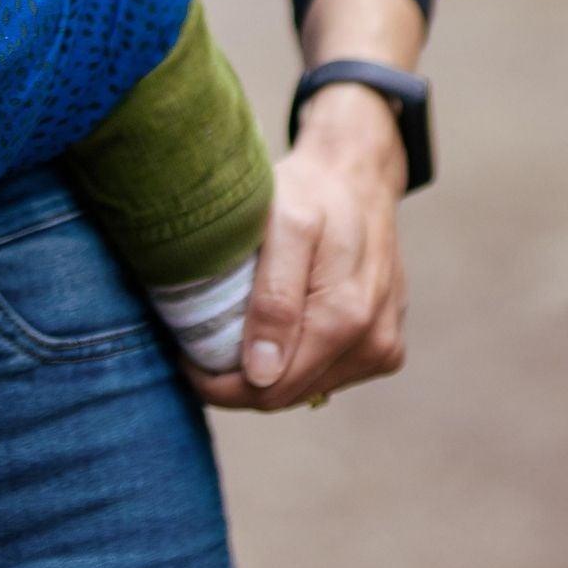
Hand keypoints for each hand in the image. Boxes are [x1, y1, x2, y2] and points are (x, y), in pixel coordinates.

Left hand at [186, 81, 409, 412]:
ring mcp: (382, 348)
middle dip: (238, 378)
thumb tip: (262, 375)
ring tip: (234, 326)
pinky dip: (294, 358)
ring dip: (266, 369)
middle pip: (285, 394)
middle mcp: (373, 343)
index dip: (218, 383)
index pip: (268, 389)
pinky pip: (327, 373)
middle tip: (199, 340)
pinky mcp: (384, 346)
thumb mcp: (285, 224)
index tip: (183, 355)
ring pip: (304, 388)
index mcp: (347, 318)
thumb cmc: (313, 191)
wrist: (358, 173)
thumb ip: (275, 299)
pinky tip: (273, 326)